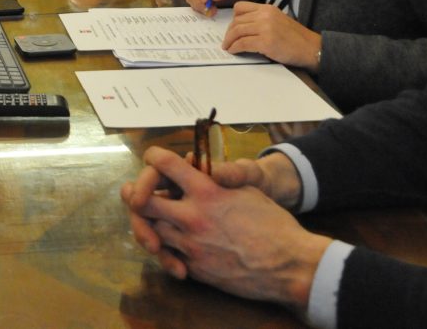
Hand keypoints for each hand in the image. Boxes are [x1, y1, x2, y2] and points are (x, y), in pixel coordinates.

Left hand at [119, 147, 328, 308]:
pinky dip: (165, 249)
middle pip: (142, 202)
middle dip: (136, 196)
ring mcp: (191, 245)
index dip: (154, 158)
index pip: (164, 164)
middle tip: (137, 195)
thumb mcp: (247, 189)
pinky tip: (170, 245)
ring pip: (151, 230)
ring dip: (149, 224)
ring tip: (153, 219)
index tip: (153, 159)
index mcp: (207, 191)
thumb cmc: (273, 223)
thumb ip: (216, 177)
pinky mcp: (195, 269)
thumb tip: (194, 164)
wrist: (289, 265)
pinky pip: (167, 256)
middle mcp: (193, 216)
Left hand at [222, 2, 322, 70]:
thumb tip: (242, 27)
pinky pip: (242, 43)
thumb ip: (262, 20)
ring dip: (229, 41)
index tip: (232, 28)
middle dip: (229, 32)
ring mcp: (265, 28)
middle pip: (236, 21)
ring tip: (228, 47)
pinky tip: (234, 51)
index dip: (233, 19)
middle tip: (227, 41)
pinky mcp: (265, 42)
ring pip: (237, 31)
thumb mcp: (278, 20)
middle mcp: (265, 15)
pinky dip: (235, 48)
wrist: (311, 48)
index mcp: (267, 8)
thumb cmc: (295, 38)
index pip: (240, 7)